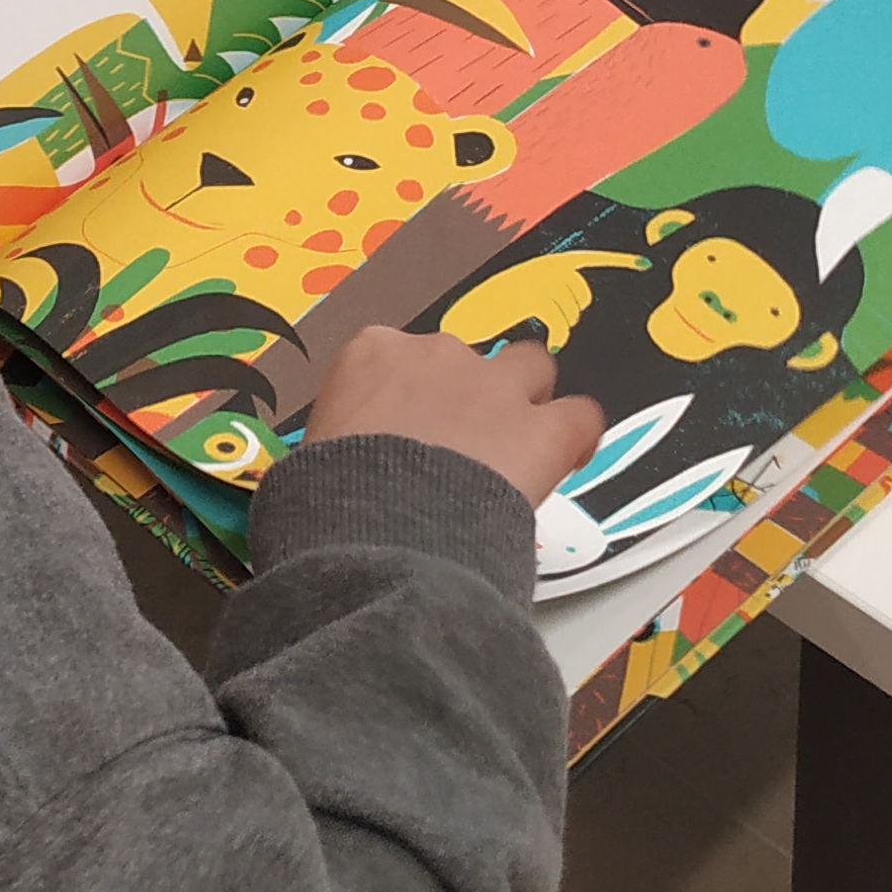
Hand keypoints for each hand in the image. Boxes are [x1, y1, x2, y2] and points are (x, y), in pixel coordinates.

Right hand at [304, 329, 605, 510]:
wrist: (376, 537)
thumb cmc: (328, 506)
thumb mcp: (310, 463)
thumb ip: (339, 446)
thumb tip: (332, 479)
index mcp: (371, 355)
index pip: (398, 355)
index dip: (408, 395)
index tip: (406, 429)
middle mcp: (437, 354)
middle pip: (466, 357)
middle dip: (468, 393)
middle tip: (459, 444)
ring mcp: (496, 387)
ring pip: (531, 367)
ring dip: (528, 397)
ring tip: (518, 443)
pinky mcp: (543, 431)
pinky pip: (581, 416)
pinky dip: (577, 436)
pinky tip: (569, 457)